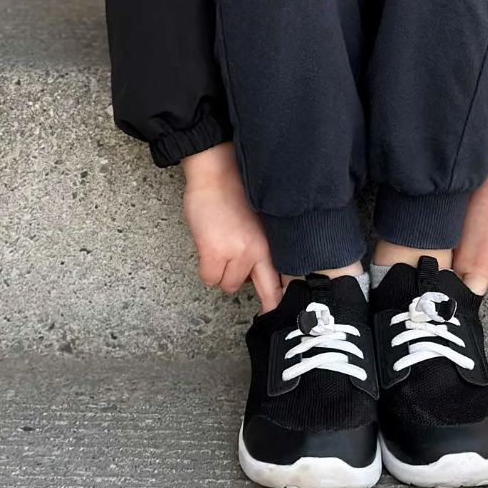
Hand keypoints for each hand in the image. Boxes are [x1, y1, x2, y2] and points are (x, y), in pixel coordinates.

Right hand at [180, 142, 281, 312]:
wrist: (217, 171)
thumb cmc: (237, 191)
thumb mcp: (261, 220)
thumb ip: (263, 245)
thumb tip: (258, 270)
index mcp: (272, 243)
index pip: (280, 281)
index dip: (278, 302)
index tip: (279, 315)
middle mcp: (258, 251)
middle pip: (253, 287)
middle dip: (241, 278)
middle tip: (234, 258)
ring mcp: (236, 253)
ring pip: (228, 284)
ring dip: (222, 271)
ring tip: (220, 245)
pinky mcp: (214, 253)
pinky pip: (209, 279)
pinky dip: (207, 268)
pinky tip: (208, 247)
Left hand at [452, 171, 487, 303]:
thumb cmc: (478, 193)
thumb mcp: (458, 227)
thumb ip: (459, 250)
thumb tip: (460, 261)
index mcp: (462, 260)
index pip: (458, 287)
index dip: (465, 277)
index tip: (470, 270)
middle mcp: (483, 269)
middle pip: (479, 295)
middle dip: (483, 284)